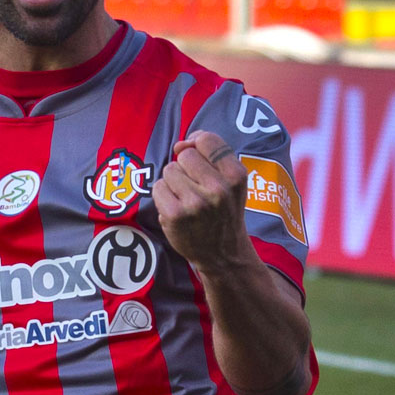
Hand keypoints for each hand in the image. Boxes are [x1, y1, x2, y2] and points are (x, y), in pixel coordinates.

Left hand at [155, 130, 255, 276]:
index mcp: (236, 176)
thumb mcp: (232, 182)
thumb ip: (212, 156)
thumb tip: (182, 143)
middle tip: (195, 188)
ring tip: (187, 200)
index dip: (196, 143)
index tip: (196, 155)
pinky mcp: (175, 215)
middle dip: (185, 168)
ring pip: (169, 170)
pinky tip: (177, 209)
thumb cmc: (224, 211)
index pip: (208, 140)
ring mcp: (196, 203)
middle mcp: (218, 188)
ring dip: (173, 183)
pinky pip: (158, 187)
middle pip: (185, 155)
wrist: (223, 253)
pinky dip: (163, 196)